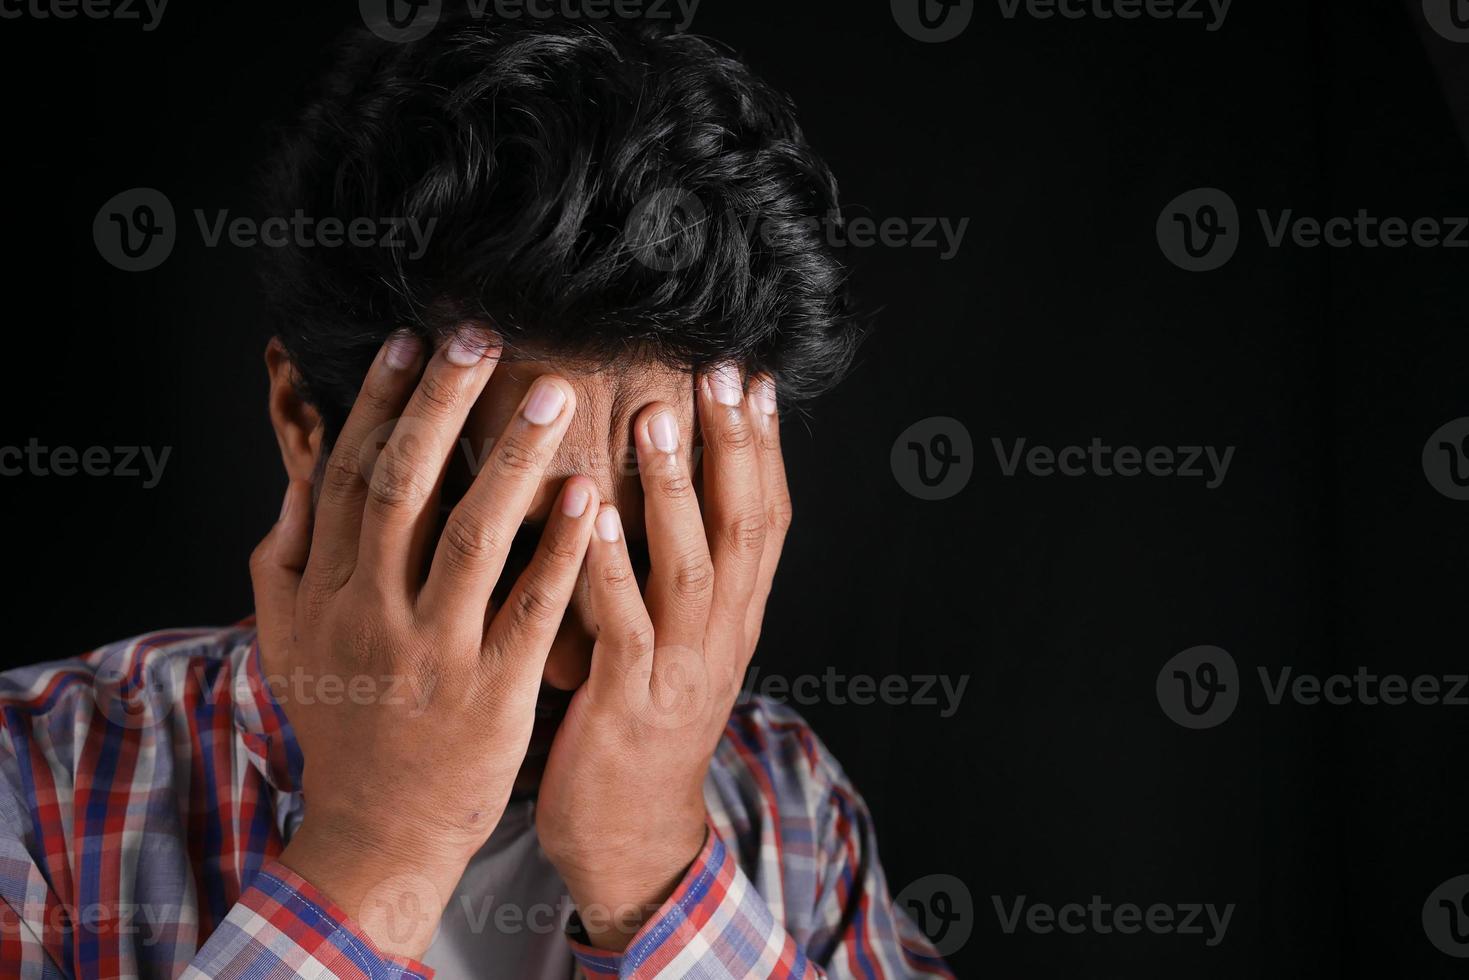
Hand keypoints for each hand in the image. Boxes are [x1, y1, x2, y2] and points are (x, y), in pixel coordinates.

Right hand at [248, 327, 598, 958]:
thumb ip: (284, 558)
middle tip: (482, 337)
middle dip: (442, 405)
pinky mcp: (491, 691)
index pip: (350, 476)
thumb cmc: (343, 725)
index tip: (412, 341)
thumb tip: (298, 477)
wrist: (378, 832)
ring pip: (471, 536)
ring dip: (513, 458)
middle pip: (404, 487)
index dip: (381, 404)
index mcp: (324, 591)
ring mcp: (433, 652)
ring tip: (554, 393)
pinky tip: (590, 496)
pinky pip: (530, 609)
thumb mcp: (288, 642)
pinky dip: (560, 550)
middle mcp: (371, 611)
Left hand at [534, 366, 788, 950]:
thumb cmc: (642, 719)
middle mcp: (722, 634)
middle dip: (733, 445)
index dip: (764, 445)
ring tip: (656, 418)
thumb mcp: (682, 638)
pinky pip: (625, 626)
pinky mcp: (629, 702)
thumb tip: (672, 480)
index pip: (766, 516)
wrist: (633, 833)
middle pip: (741, 526)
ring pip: (690, 567)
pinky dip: (611, 568)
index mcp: (736, 614)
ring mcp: (681, 669)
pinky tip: (591, 514)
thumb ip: (681, 566)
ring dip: (675, 490)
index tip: (754, 375)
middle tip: (720, 370)